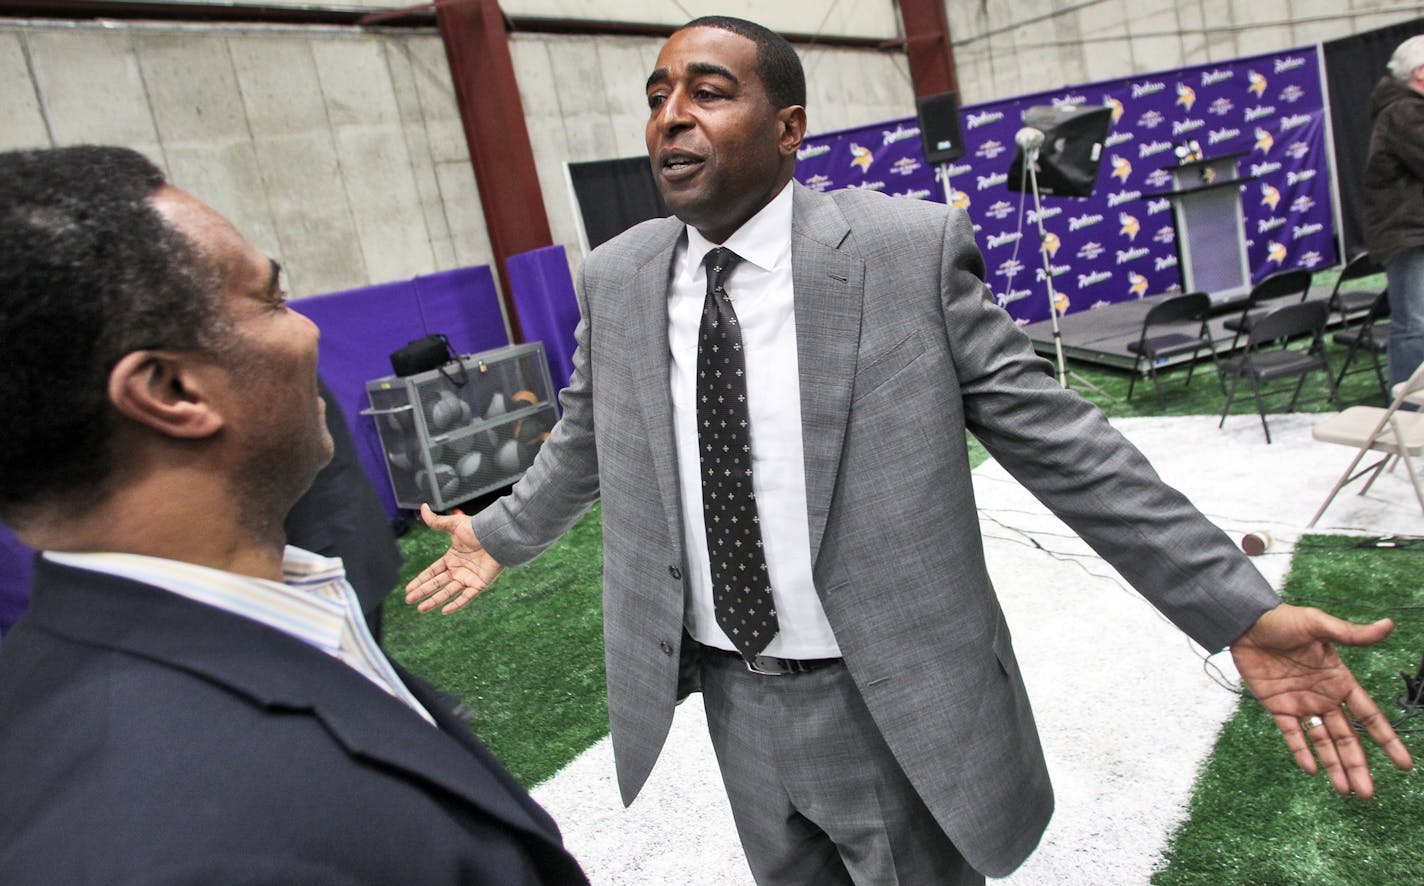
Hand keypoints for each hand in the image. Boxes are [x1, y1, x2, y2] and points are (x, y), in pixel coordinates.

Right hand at [403, 504, 504, 613]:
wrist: (496, 535)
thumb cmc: (477, 529)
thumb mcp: (453, 525)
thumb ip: (436, 521)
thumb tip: (422, 508)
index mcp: (452, 558)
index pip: (432, 572)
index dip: (420, 580)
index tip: (408, 588)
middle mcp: (459, 570)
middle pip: (437, 584)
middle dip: (422, 592)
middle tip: (408, 600)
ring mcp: (469, 578)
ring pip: (448, 592)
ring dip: (434, 601)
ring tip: (421, 609)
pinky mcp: (479, 584)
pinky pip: (466, 597)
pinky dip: (456, 604)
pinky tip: (444, 611)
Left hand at [1230, 602, 1413, 798]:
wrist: (1246, 621)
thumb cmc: (1284, 619)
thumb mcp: (1319, 624)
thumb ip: (1351, 633)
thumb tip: (1388, 625)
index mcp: (1340, 681)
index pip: (1369, 716)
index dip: (1386, 739)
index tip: (1404, 764)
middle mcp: (1324, 697)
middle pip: (1347, 738)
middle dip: (1358, 765)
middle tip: (1368, 794)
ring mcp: (1301, 703)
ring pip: (1322, 742)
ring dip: (1334, 765)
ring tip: (1346, 792)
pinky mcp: (1277, 706)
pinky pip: (1291, 734)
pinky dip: (1301, 752)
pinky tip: (1312, 771)